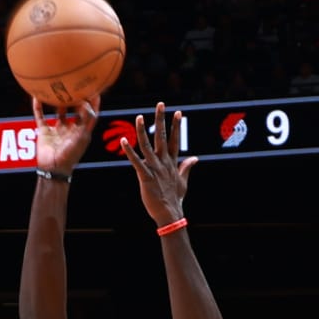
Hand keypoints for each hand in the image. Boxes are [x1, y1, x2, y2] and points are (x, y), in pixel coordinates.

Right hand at [32, 95, 99, 176]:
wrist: (53, 169)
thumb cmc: (70, 155)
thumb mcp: (81, 136)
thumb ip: (85, 120)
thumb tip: (87, 103)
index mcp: (81, 131)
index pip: (89, 115)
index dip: (93, 103)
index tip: (94, 90)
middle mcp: (70, 129)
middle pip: (74, 111)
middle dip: (75, 99)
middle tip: (74, 86)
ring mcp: (57, 130)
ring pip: (58, 112)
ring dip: (57, 102)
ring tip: (58, 89)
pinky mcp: (45, 132)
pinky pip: (40, 117)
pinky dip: (38, 107)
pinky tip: (36, 97)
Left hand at [125, 102, 196, 224]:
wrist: (170, 213)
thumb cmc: (175, 199)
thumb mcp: (183, 181)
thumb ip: (187, 167)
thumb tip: (195, 158)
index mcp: (172, 163)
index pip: (175, 140)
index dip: (176, 126)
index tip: (178, 112)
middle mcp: (163, 162)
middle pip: (163, 137)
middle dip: (161, 120)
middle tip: (160, 104)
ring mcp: (154, 169)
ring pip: (148, 146)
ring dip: (143, 131)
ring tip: (139, 117)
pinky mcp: (145, 177)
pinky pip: (136, 161)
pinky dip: (129, 151)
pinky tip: (123, 141)